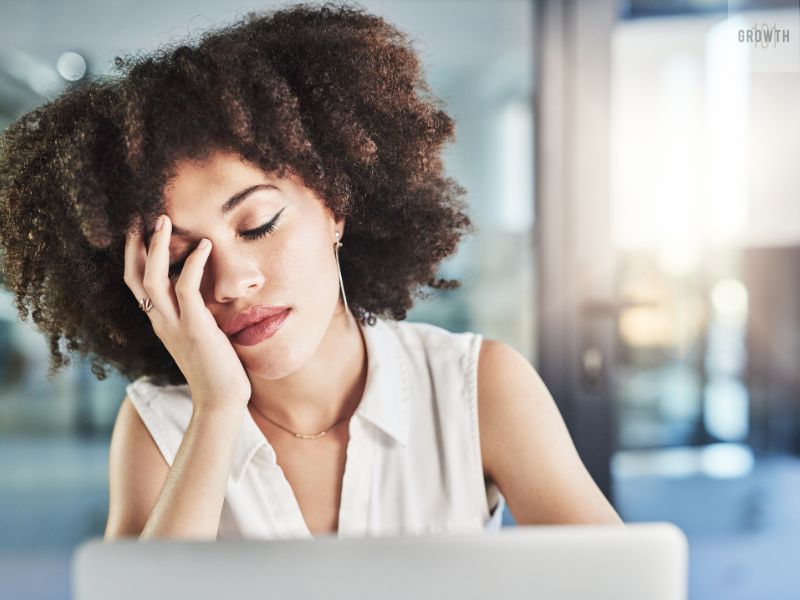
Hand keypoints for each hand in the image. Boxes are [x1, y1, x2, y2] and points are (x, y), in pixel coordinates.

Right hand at [124, 213, 251, 412]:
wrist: (221, 401)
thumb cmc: (218, 368)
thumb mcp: (202, 334)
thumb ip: (197, 313)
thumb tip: (208, 290)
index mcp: (161, 322)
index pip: (138, 284)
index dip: (135, 256)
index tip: (139, 230)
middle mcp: (161, 322)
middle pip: (134, 277)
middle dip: (134, 245)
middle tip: (142, 216)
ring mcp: (175, 326)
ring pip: (152, 280)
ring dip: (156, 248)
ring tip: (163, 220)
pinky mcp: (195, 329)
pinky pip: (186, 289)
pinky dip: (192, 264)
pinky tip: (204, 246)